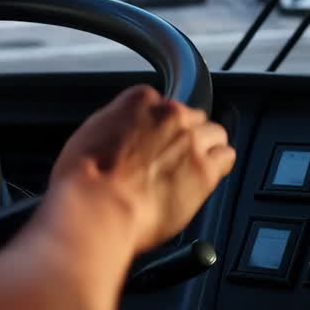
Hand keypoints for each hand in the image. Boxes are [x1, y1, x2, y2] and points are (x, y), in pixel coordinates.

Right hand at [50, 85, 235, 253]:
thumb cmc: (83, 181)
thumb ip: (116, 127)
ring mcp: (191, 141)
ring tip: (193, 167)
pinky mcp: (205, 171)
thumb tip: (122, 135)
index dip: (158, 126)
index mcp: (140, 101)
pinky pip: (226, 157)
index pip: (162, 103)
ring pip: (215, 134)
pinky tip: (208, 176)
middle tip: (170, 158)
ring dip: (206, 148)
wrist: (96, 209)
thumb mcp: (89, 136)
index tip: (152, 141)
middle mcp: (170, 115)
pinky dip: (219, 165)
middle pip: (192, 117)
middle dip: (183, 136)